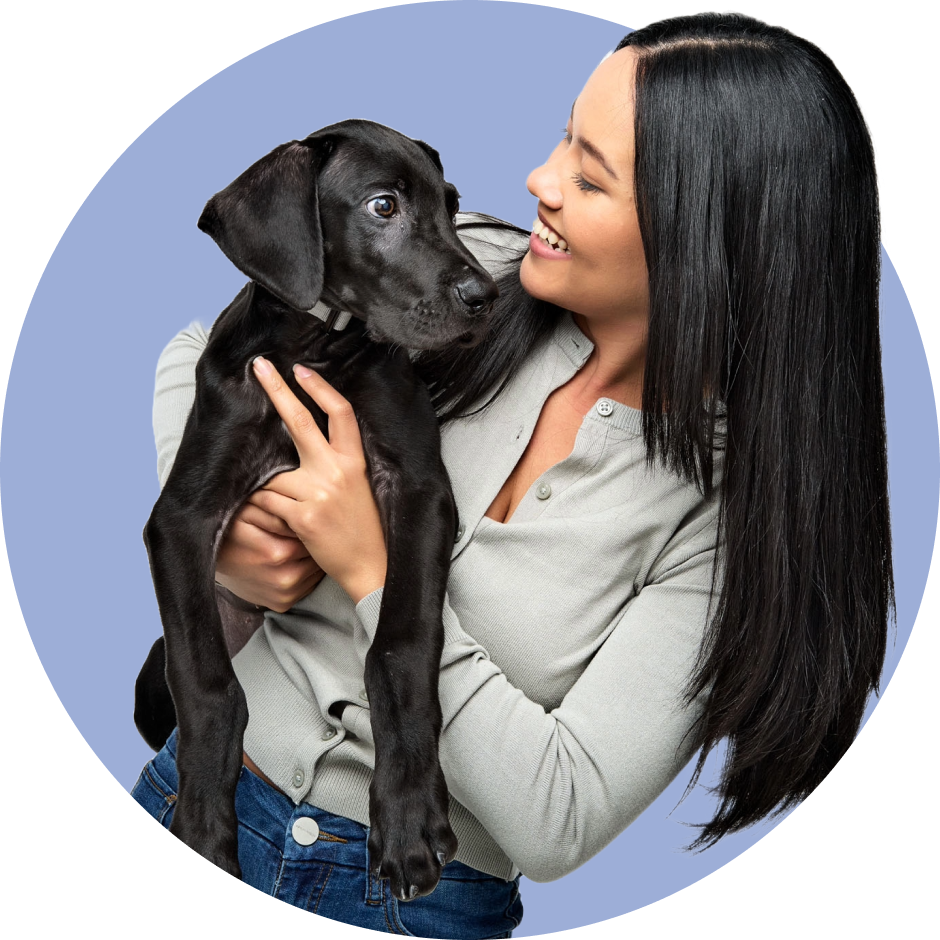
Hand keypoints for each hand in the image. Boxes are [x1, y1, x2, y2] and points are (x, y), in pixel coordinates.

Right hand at [215, 496, 325, 611]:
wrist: (208, 563)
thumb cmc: (231, 531)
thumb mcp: (248, 512)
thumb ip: (276, 510)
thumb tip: (300, 510)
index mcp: (277, 553)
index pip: (310, 535)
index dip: (308, 524)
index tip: (305, 517)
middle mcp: (284, 579)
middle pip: (316, 554)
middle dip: (313, 542)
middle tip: (307, 531)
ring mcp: (284, 595)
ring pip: (315, 570)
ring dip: (312, 558)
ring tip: (300, 545)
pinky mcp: (283, 604)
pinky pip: (307, 585)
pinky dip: (306, 574)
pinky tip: (295, 562)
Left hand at [249, 357, 386, 603]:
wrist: (372, 566)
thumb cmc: (364, 527)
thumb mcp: (361, 485)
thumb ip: (338, 461)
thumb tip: (305, 439)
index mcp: (356, 461)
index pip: (340, 412)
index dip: (319, 388)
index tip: (300, 370)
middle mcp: (338, 471)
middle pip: (301, 421)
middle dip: (277, 390)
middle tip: (259, 366)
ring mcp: (320, 492)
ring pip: (273, 474)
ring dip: (269, 489)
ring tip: (288, 510)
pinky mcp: (304, 516)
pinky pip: (268, 501)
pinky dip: (266, 510)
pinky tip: (283, 523)